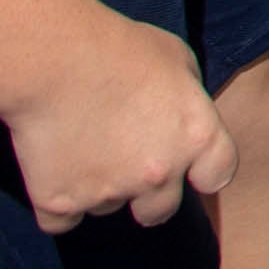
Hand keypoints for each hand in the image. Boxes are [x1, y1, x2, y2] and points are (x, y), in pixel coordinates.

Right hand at [0, 12, 234, 232]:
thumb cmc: (119, 48)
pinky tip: (51, 167)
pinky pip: (61, 220)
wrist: (55, 59)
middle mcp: (159, 173)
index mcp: (196, 137)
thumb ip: (188, 98)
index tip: (187, 168)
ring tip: (80, 141)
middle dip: (147, 196)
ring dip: (97, 187)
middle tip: (123, 164)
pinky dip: (56, 201)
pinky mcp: (61, 203)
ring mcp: (109, 192)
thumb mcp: (177, 59)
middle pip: (160, 210)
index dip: (201, 173)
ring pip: (106, 207)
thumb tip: (181, 118)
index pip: (217, 175)